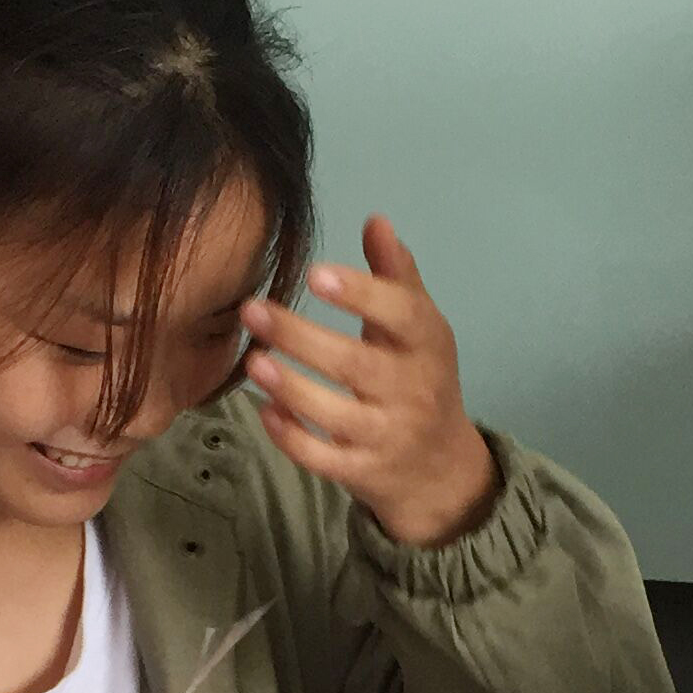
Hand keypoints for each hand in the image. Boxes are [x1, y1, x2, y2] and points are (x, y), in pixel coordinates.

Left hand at [242, 216, 499, 548]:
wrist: (441, 468)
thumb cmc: (421, 379)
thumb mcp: (420, 328)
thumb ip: (396, 276)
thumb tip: (375, 219)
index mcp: (427, 344)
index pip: (400, 315)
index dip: (360, 294)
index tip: (314, 275)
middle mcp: (412, 391)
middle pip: (355, 364)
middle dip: (300, 338)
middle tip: (251, 310)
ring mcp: (388, 436)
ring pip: (335, 414)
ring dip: (291, 388)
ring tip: (253, 360)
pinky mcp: (364, 473)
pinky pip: (323, 459)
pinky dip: (292, 438)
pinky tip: (265, 411)